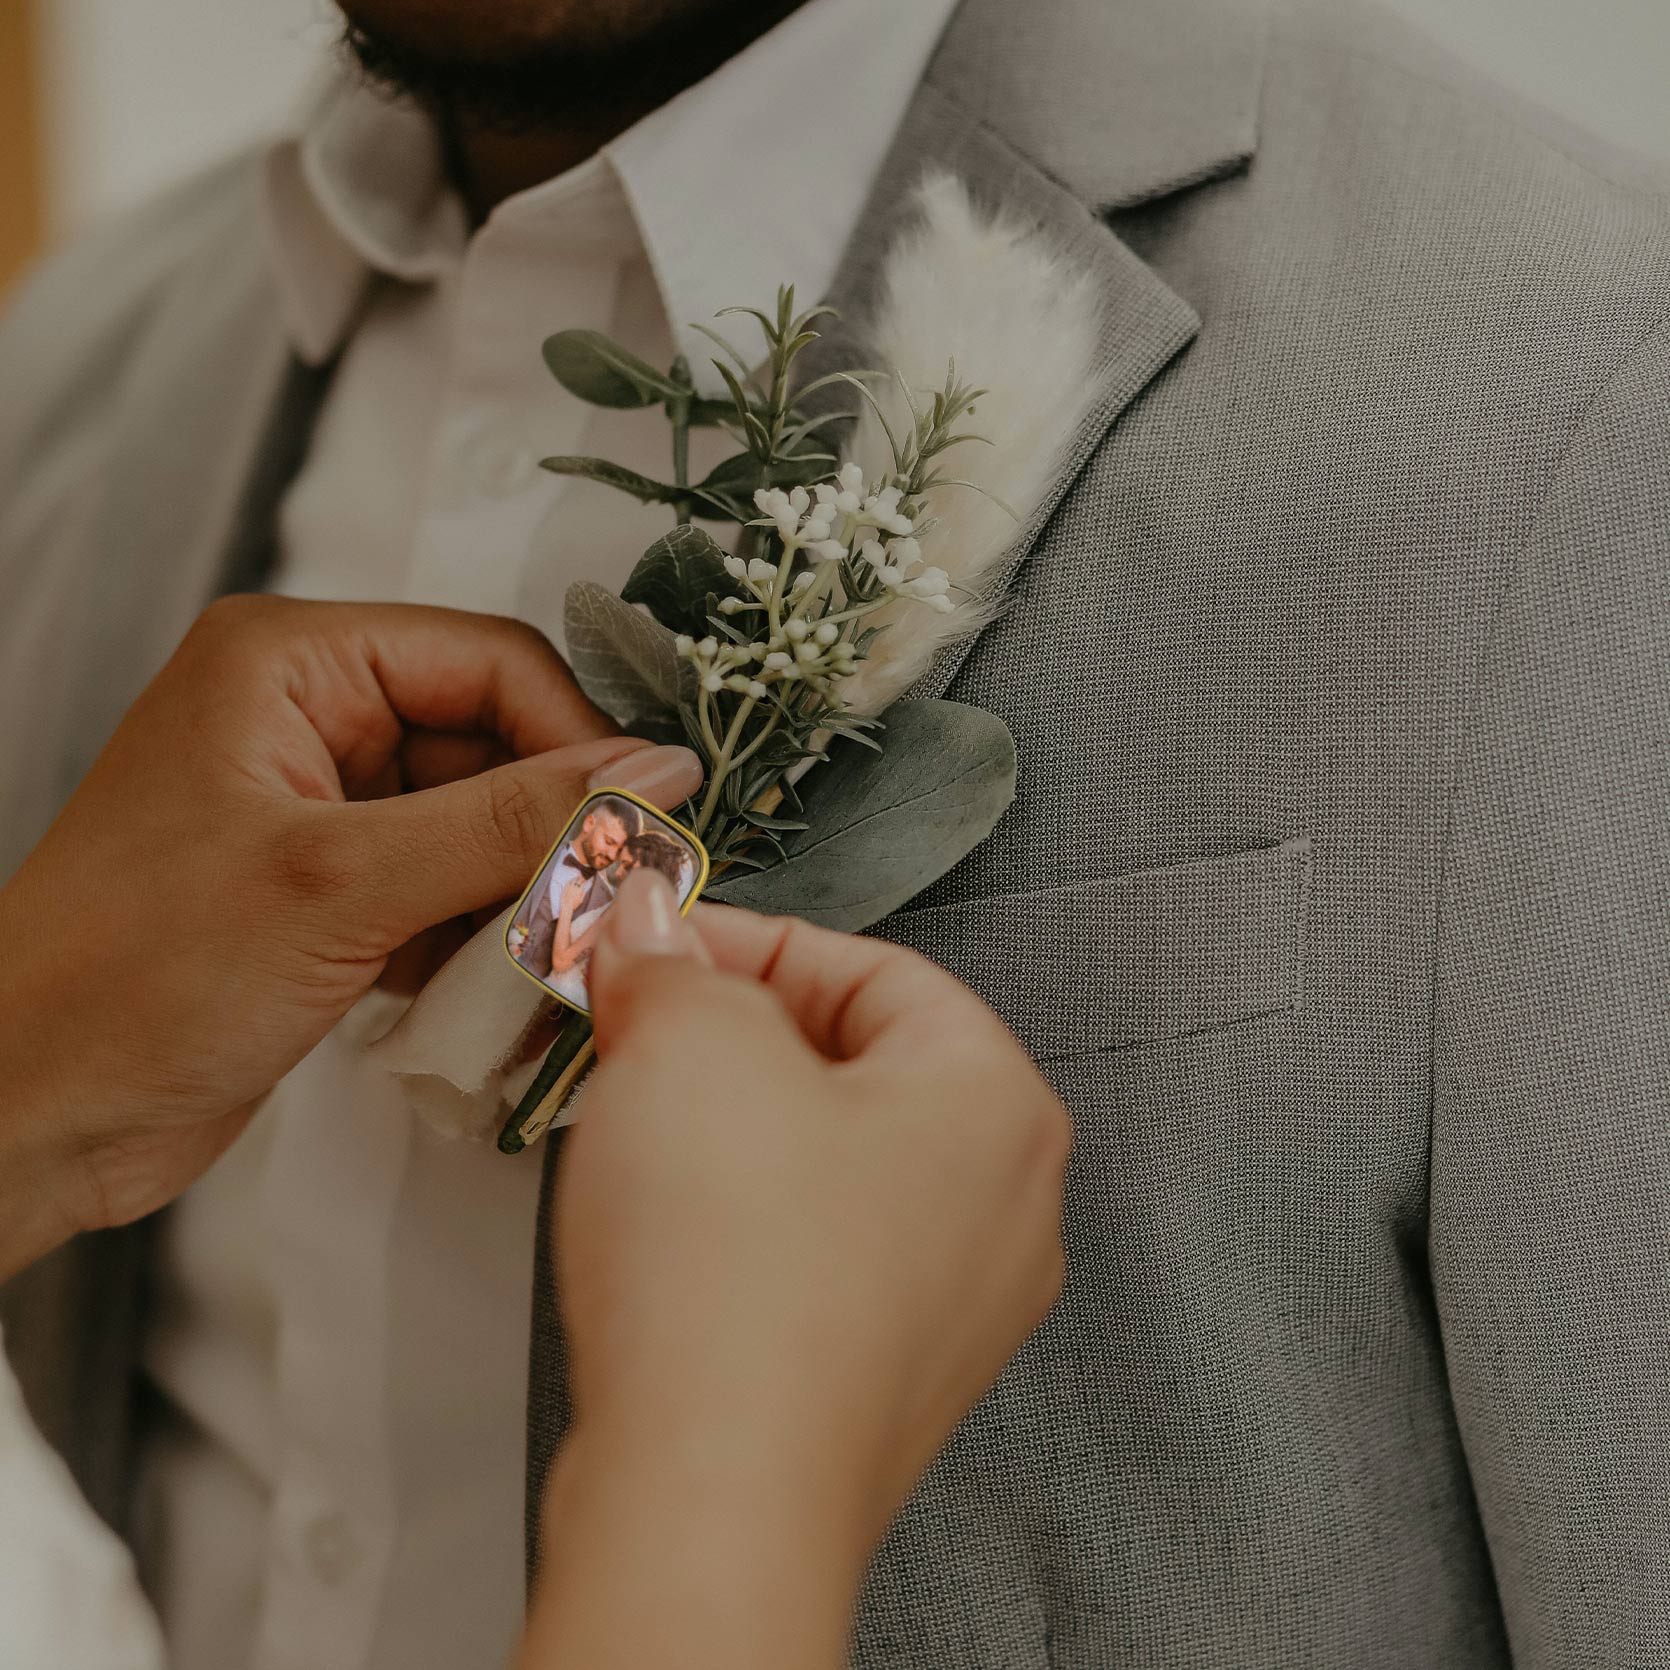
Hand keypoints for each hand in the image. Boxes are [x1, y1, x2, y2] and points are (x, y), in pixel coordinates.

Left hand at [0, 596, 703, 1278]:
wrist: (28, 1116)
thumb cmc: (130, 979)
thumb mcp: (342, 883)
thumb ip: (511, 821)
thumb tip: (656, 772)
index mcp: (292, 663)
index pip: (492, 663)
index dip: (576, 740)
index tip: (638, 824)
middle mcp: (312, 720)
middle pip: (497, 746)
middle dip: (549, 834)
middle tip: (600, 911)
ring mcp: (324, 812)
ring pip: (484, 828)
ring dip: (523, 899)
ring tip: (540, 968)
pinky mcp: (335, 894)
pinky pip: (452, 892)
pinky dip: (484, 944)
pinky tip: (487, 998)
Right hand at [524, 872, 1068, 1669]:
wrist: (710, 1501)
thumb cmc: (735, 1279)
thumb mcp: (691, 1048)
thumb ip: (675, 967)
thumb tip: (652, 936)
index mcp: (998, 1101)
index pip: (871, 967)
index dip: (744, 944)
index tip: (652, 952)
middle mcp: (1005, 1204)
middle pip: (855, 1063)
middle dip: (729, 1036)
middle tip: (632, 1032)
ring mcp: (953, 1304)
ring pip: (830, 1161)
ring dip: (727, 1127)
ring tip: (638, 1131)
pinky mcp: (884, 1376)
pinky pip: (813, 1253)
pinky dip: (740, 1222)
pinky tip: (671, 1233)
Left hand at [563, 875, 586, 905]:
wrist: (566, 906)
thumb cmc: (574, 905)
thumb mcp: (581, 900)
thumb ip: (583, 894)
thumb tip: (584, 889)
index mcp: (580, 890)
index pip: (583, 883)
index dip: (585, 880)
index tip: (585, 879)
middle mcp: (575, 887)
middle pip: (578, 880)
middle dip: (581, 878)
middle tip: (582, 876)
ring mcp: (569, 887)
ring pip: (573, 880)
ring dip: (576, 878)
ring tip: (577, 876)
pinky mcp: (565, 888)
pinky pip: (568, 882)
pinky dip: (570, 880)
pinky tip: (571, 879)